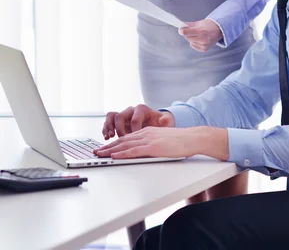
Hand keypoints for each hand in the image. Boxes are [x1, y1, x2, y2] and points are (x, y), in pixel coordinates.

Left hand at [94, 126, 228, 160]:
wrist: (192, 138)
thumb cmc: (181, 141)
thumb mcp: (163, 139)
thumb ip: (152, 143)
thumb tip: (144, 151)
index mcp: (147, 131)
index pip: (127, 137)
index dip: (114, 143)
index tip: (104, 148)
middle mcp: (145, 134)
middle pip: (122, 140)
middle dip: (108, 146)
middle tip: (96, 151)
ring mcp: (148, 140)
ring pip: (125, 145)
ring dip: (111, 150)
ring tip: (100, 154)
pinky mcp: (152, 147)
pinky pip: (134, 150)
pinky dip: (122, 153)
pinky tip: (115, 156)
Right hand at [101, 104, 174, 139]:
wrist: (156, 122)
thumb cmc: (159, 122)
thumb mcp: (165, 121)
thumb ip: (165, 121)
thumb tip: (165, 120)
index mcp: (141, 109)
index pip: (135, 118)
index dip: (134, 129)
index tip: (136, 139)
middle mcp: (131, 111)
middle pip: (120, 115)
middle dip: (120, 129)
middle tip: (122, 139)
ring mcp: (123, 116)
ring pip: (111, 117)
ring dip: (109, 127)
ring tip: (109, 137)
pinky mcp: (118, 123)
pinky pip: (108, 122)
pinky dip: (106, 130)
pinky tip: (107, 139)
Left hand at [179, 19, 222, 51]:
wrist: (219, 30)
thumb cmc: (208, 25)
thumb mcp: (198, 22)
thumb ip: (188, 25)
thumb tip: (179, 27)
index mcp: (200, 31)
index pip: (185, 32)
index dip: (181, 30)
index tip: (181, 29)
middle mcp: (202, 39)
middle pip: (187, 37)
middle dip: (188, 34)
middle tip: (193, 31)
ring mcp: (204, 45)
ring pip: (190, 42)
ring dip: (192, 38)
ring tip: (198, 35)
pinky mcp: (204, 49)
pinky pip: (193, 46)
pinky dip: (195, 42)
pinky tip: (200, 39)